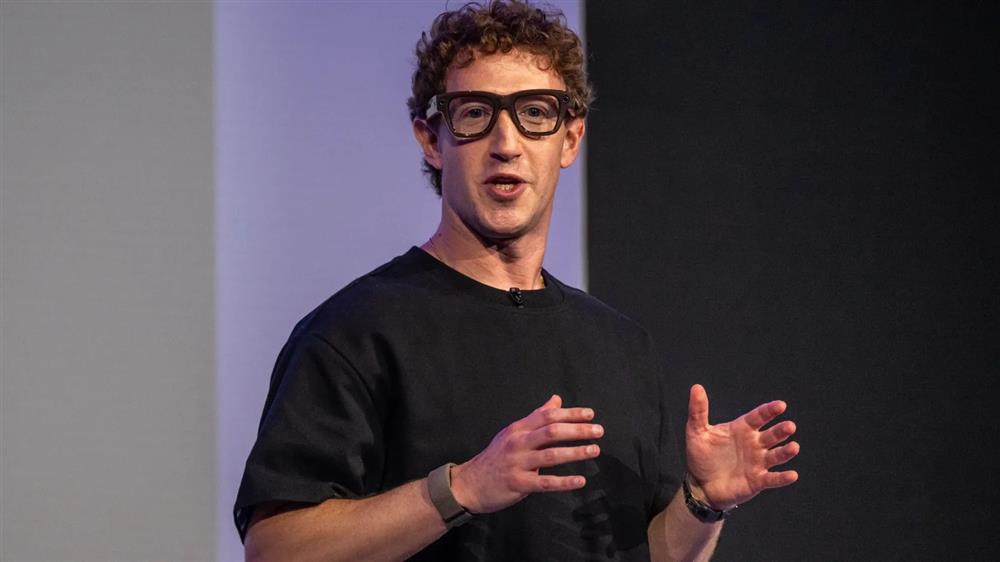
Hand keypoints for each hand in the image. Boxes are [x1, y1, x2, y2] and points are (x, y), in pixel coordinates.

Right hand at [449, 395, 603, 513]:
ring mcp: (517, 464)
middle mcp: (517, 443)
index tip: (590, 414)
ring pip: (551, 455)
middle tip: (598, 431)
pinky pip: (545, 483)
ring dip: (575, 452)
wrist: (469, 484)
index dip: (570, 414)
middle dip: (577, 430)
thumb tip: (556, 400)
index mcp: (518, 429)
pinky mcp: (518, 484)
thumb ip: (536, 418)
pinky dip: (564, 482)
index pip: (547, 416)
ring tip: (594, 451)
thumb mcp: (513, 433)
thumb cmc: (496, 458)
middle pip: (551, 432)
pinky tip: (580, 481)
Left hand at [685, 384, 799, 510]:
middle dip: (781, 431)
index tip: (780, 405)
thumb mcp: (696, 432)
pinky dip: (782, 478)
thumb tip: (696, 387)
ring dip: (786, 452)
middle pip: (772, 435)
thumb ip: (698, 411)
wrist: (700, 485)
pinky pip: (773, 478)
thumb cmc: (701, 456)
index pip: (758, 417)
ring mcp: (758, 463)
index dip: (769, 411)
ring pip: (776, 455)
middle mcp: (754, 444)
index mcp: (742, 429)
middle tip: (789, 426)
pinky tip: (792, 475)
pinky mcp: (758, 481)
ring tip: (794, 447)